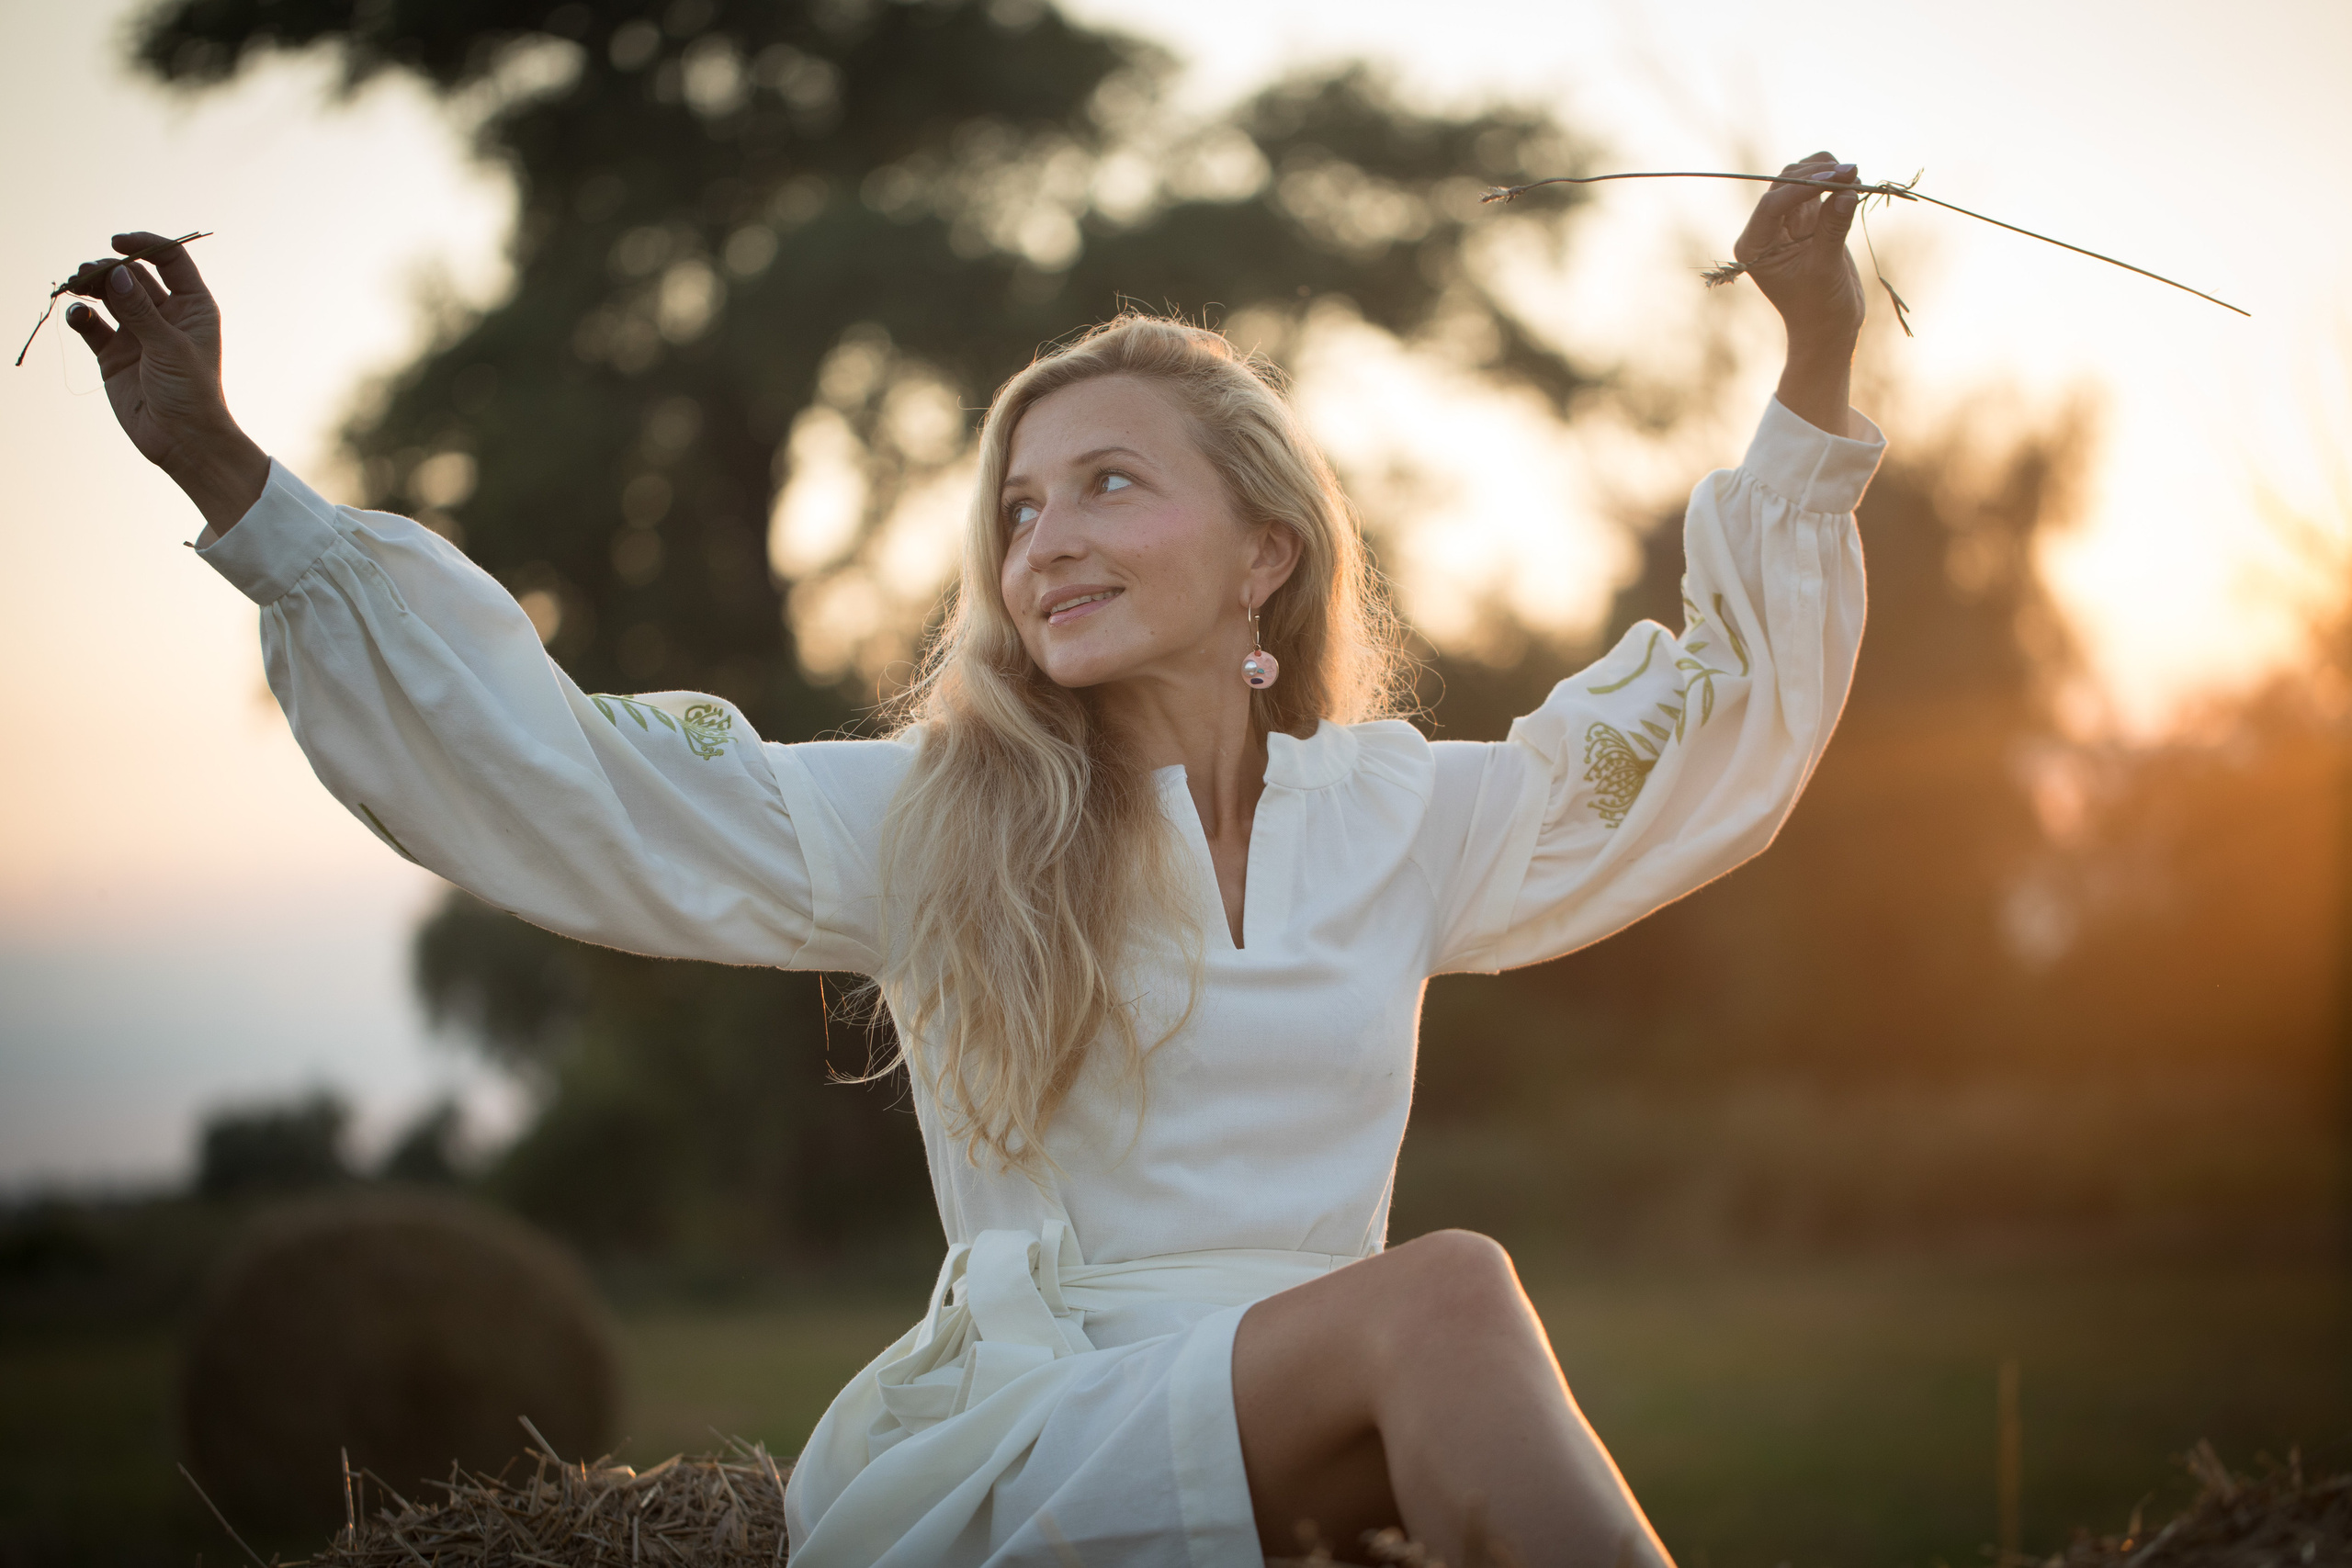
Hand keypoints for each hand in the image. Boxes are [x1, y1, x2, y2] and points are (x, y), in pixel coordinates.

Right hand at [64, 233, 267, 532]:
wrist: (182, 441)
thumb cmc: (191, 394)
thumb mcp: (169, 348)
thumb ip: (140, 311)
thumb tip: (118, 273)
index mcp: (192, 306)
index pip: (170, 260)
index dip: (145, 244)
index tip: (116, 241)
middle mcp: (165, 314)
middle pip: (132, 274)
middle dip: (108, 268)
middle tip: (87, 274)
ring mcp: (137, 332)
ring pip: (109, 295)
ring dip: (91, 286)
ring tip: (76, 287)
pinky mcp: (113, 352)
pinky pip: (91, 324)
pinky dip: (81, 315)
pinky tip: (78, 315)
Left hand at [1733, 154, 1866, 435]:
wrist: (1829, 329)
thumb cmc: (1819, 308)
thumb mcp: (1825, 268)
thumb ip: (1833, 228)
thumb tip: (1847, 190)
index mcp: (1754, 246)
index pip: (1771, 204)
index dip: (1802, 187)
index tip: (1835, 177)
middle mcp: (1765, 231)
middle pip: (1785, 184)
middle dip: (1817, 174)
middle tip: (1852, 171)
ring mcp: (1786, 224)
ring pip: (1802, 181)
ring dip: (1827, 173)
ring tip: (1855, 175)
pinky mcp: (1808, 222)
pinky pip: (1819, 192)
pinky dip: (1835, 184)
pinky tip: (1855, 183)